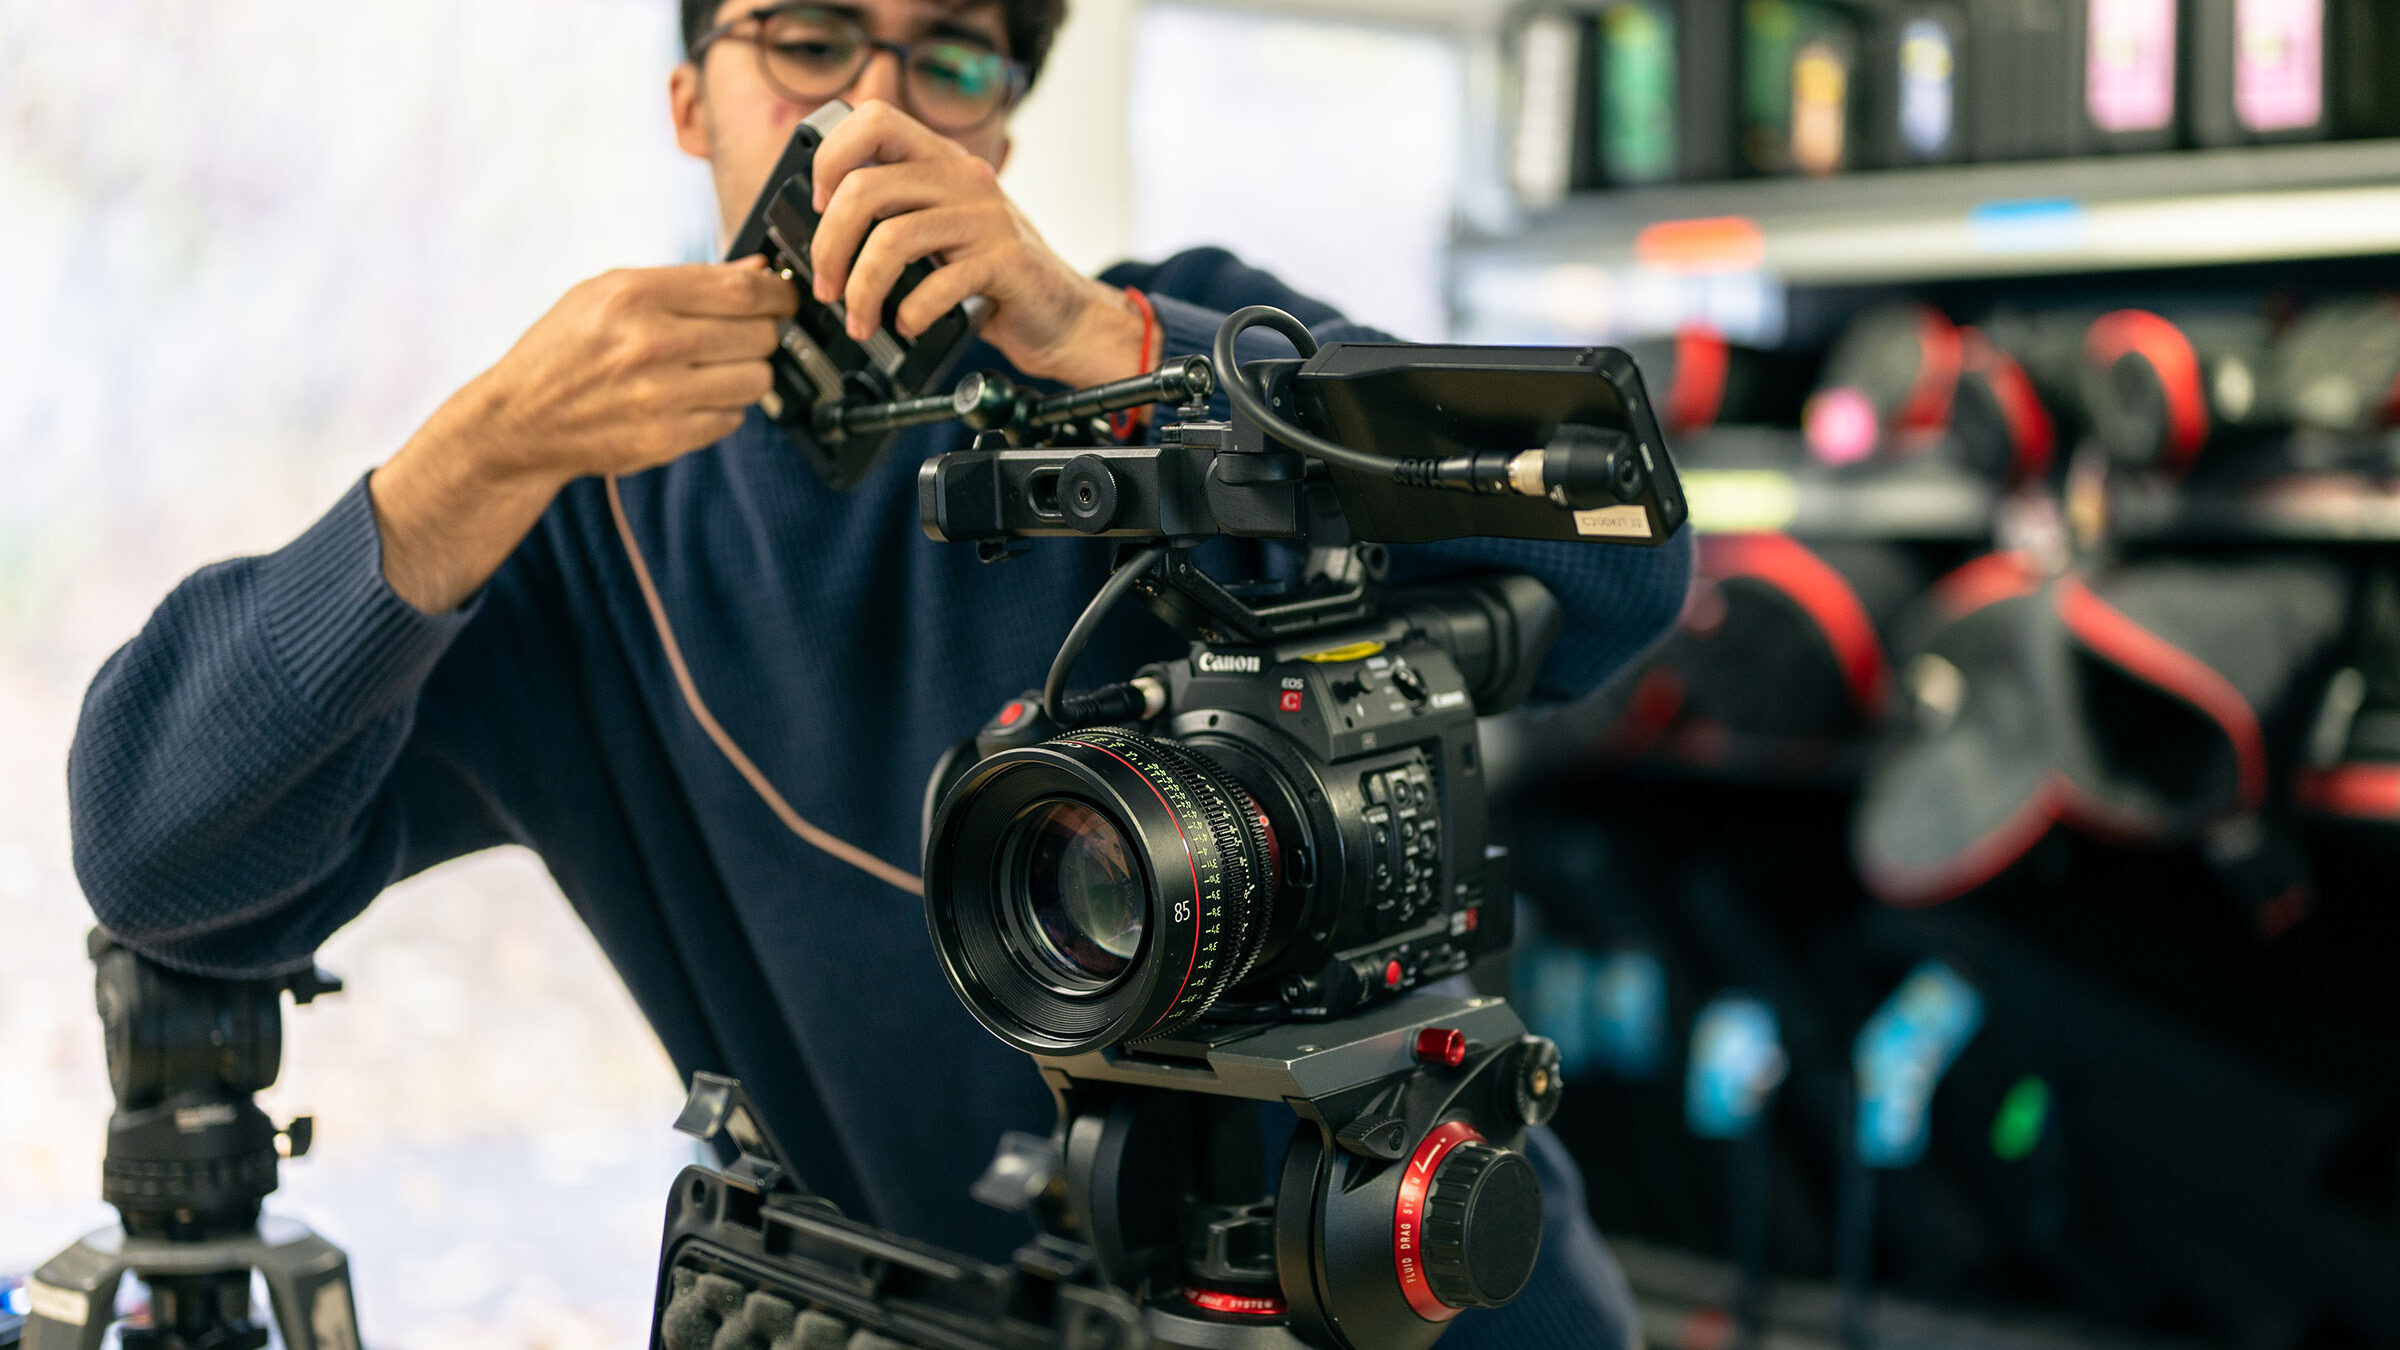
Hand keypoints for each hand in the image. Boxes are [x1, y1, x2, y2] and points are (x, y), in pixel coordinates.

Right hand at [369, 259, 795, 612]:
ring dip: (746, 374)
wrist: (520, 420)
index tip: (784, 299)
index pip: (744, 291)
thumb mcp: (609, 292)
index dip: (779, 295)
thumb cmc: (566, 348)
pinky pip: (732, 419)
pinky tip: (691, 399)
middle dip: (761, 334)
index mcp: (636, 294)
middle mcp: (650, 344)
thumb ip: (688, 281)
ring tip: (713, 369)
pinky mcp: (666, 439)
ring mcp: (660, 396)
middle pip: (760, 336)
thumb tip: (759, 273)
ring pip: (756, 381)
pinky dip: (722, 409)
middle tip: (740, 336)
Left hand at [806, 101, 1148, 388]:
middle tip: (826, 288)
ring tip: (860, 320)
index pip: (873, 119)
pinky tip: (910, 325)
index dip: (831, 158)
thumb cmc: (994, 277)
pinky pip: (936, 284)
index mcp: (943, 160)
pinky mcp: (1005, 262)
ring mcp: (987, 218)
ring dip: (861, 290)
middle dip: (829, 246)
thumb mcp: (942, 228)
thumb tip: (822, 221)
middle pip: (865, 189)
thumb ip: (897, 210)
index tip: (818, 206)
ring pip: (891, 240)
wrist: (1062, 317)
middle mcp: (965, 178)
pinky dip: (910, 313)